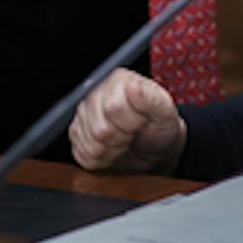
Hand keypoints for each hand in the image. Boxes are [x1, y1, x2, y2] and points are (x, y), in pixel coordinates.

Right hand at [69, 69, 186, 173]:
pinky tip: (113, 149)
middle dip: (122, 138)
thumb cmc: (160, 125)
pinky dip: (102, 160)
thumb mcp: (164, 111)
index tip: (141, 122)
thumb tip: (133, 86)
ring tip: (124, 141)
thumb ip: (151, 98)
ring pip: (91, 145)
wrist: (155, 147)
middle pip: (99, 129)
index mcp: (116, 81)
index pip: (113, 108)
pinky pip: (83, 157)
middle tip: (133, 133)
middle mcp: (95, 95)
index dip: (131, 123)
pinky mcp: (77, 136)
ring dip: (112, 151)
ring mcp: (83, 115)